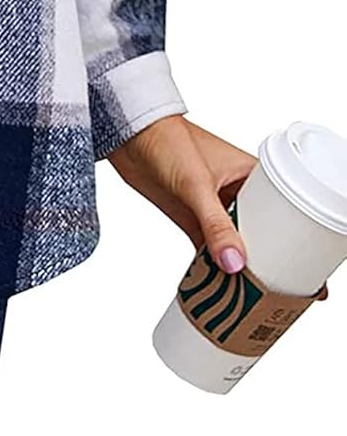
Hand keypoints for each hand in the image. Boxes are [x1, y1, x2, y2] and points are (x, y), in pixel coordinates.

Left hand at [107, 115, 329, 298]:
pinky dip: (217, 269)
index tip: (311, 273)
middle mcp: (238, 194)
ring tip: (259, 303)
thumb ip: (214, 224)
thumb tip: (235, 265)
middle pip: (265, 236)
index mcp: (252, 176)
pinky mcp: (192, 219)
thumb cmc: (165, 139)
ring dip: (245, 270)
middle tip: (288, 297)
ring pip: (238, 246)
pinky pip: (211, 251)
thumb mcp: (195, 184)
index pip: (285, 214)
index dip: (298, 244)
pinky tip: (224, 291)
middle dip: (275, 264)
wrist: (126, 133)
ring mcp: (214, 208)